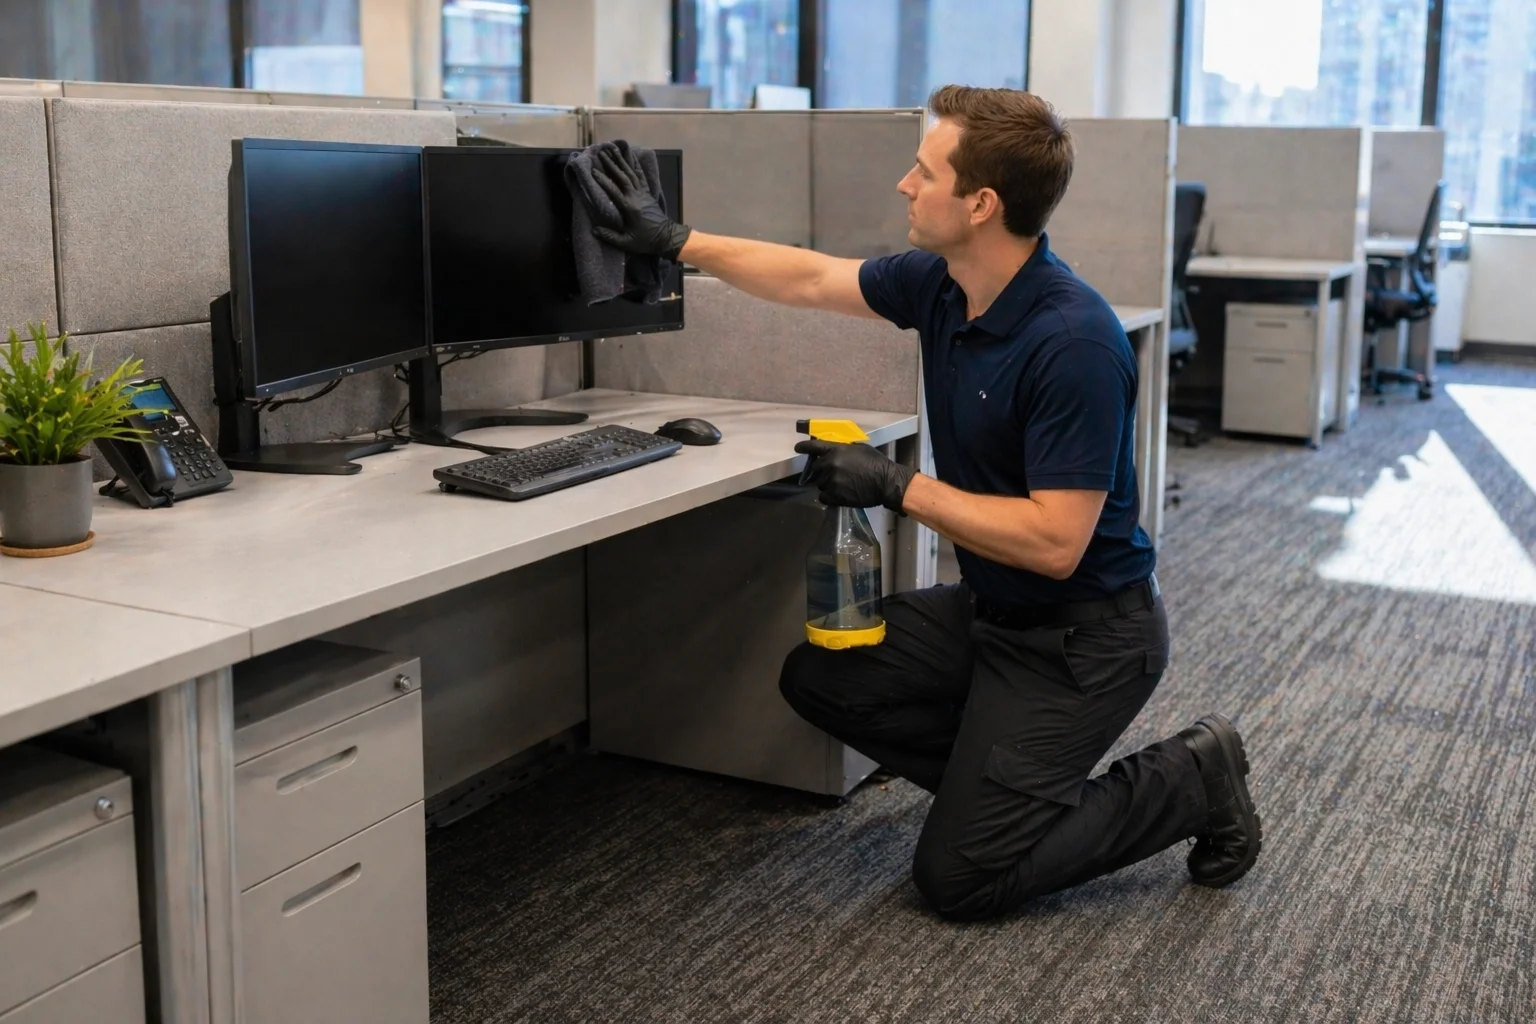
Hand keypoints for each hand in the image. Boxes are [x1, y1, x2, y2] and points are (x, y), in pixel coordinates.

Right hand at [590, 147, 692, 260]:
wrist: (666, 237)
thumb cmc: (646, 241)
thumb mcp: (626, 242)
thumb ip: (610, 236)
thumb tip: (594, 230)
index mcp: (629, 207)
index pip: (613, 190)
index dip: (603, 180)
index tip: (594, 171)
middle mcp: (635, 196)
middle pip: (622, 176)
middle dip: (612, 164)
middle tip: (602, 152)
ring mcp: (643, 193)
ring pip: (631, 173)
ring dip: (622, 160)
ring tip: (613, 149)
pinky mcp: (647, 193)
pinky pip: (641, 176)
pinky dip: (636, 166)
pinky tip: (631, 157)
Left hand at [793, 440, 915, 510]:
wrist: (886, 482)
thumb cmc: (876, 464)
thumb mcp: (859, 449)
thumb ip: (843, 449)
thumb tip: (834, 451)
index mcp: (837, 450)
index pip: (813, 447)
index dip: (803, 447)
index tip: (798, 448)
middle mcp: (831, 464)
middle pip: (815, 468)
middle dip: (821, 470)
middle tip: (832, 473)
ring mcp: (831, 481)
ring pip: (820, 483)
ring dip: (827, 483)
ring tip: (841, 484)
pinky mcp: (835, 495)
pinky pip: (823, 496)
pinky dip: (828, 496)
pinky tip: (838, 494)